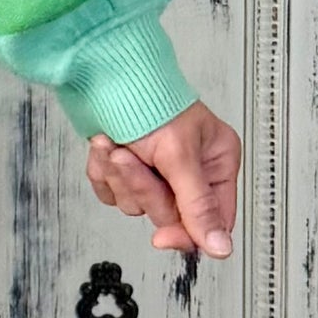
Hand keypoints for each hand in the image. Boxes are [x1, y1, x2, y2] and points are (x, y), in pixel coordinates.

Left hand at [86, 100, 241, 258]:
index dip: (187, 232)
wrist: (97, 71)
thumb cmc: (145, 95)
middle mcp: (188, 168)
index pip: (212, 218)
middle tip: (133, 157)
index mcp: (215, 161)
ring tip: (115, 144)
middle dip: (142, 186)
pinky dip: (103, 172)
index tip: (163, 237)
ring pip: (136, 204)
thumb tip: (220, 246)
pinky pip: (112, 193)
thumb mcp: (178, 154)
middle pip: (169, 214)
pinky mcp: (125, 168)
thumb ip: (198, 204)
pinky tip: (105, 146)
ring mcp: (154, 170)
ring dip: (119, 176)